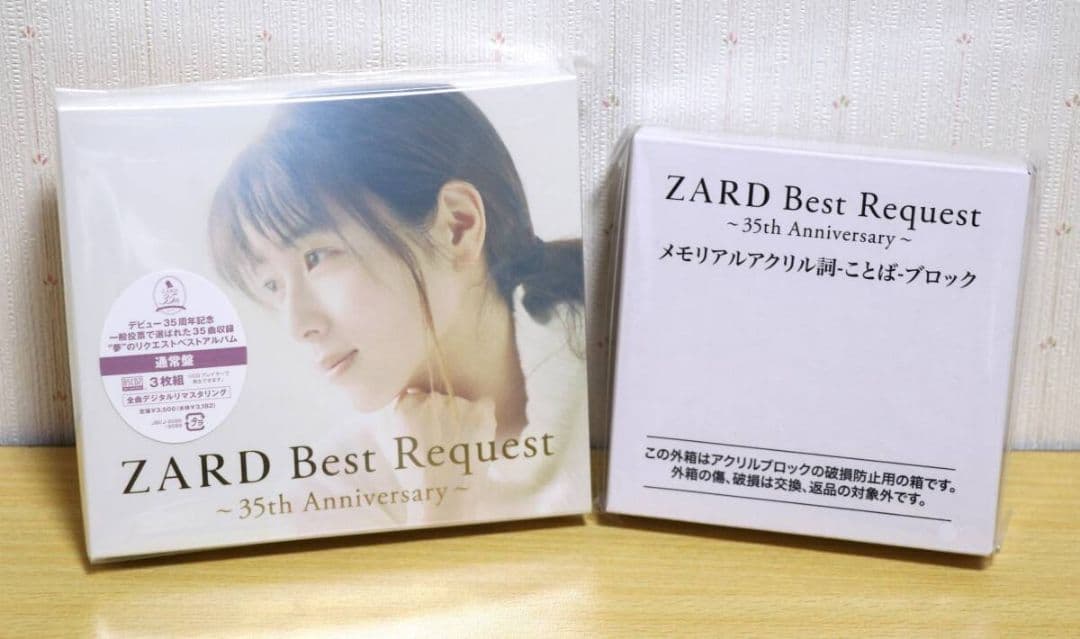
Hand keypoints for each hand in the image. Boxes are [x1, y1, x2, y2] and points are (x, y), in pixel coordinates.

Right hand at [389, 389, 497, 521]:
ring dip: (464, 419)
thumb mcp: (399, 444)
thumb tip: (419, 400)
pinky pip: (485, 403)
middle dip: (445, 418)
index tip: (428, 438)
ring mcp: (456, 403)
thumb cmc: (421, 479)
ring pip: (463, 404)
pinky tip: (477, 439)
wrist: (444, 501)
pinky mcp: (480, 412)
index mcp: (406, 405)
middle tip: (445, 447)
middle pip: (442, 400)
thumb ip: (409, 418)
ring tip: (460, 450)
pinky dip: (484, 417)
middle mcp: (430, 398)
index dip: (426, 420)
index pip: (419, 398)